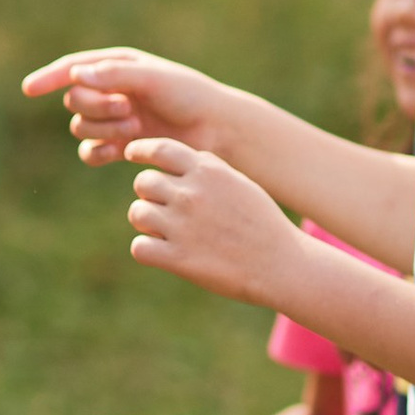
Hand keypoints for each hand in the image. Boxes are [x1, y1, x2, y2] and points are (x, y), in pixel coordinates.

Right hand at [22, 46, 225, 166]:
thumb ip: (114, 76)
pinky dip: (98, 152)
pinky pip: (89, 152)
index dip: (49, 78)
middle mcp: (111, 90)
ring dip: (103, 129)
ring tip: (134, 129)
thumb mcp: (154, 79)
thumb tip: (75, 76)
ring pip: (81, 126)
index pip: (72, 69)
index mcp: (118, 66)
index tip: (29, 89)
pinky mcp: (119, 146)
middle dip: (96, 107)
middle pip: (75, 100)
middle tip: (127, 110)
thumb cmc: (189, 96)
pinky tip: (114, 153)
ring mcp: (114, 119)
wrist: (216, 130)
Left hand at [127, 143, 297, 302]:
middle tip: (164, 208)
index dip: (140, 150)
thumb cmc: (261, 223)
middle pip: (143, 182)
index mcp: (207, 172)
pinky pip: (139, 248)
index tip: (133, 155)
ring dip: (147, 223)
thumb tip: (176, 157)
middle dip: (149, 194)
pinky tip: (163, 253)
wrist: (281, 265)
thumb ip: (208, 168)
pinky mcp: (178, 259)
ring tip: (166, 232)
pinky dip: (147, 250)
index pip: (158, 149)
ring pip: (137, 213)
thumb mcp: (240, 184)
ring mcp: (182, 227)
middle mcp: (191, 195)